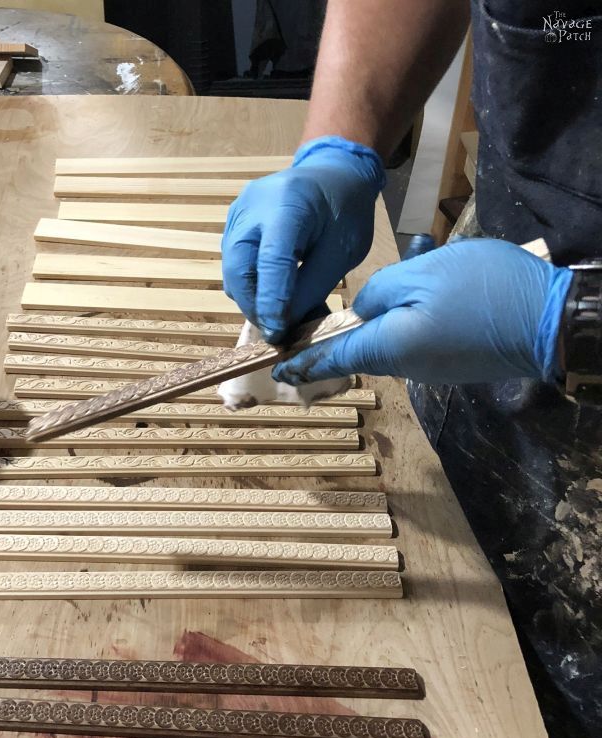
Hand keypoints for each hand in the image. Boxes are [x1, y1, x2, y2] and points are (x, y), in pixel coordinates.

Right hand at [221, 136, 384, 343]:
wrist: (333, 173)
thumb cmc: (345, 211)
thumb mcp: (341, 252)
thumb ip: (311, 287)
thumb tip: (284, 324)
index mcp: (288, 203)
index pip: (271, 261)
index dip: (271, 302)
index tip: (277, 333)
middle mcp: (254, 205)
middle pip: (239, 267)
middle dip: (253, 305)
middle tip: (274, 331)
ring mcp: (238, 211)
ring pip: (231, 269)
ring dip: (249, 298)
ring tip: (274, 316)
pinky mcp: (233, 222)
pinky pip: (233, 263)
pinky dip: (249, 285)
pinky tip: (269, 294)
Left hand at [274, 239, 572, 385]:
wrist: (550, 322)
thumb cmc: (480, 290)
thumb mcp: (420, 275)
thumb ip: (379, 293)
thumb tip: (363, 310)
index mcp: (387, 346)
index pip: (332, 358)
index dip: (303, 360)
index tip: (279, 366)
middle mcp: (404, 366)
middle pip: (360, 351)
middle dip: (337, 341)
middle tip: (316, 326)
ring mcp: (430, 369)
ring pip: (388, 346)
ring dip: (376, 329)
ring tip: (376, 303)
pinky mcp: (452, 365)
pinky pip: (414, 347)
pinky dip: (403, 330)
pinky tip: (416, 307)